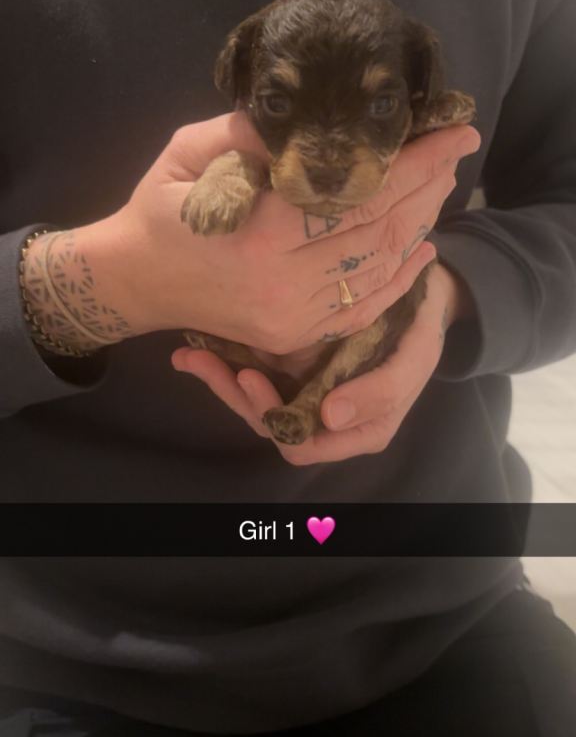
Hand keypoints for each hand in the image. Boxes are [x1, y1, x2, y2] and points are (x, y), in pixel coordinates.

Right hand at [66, 113, 479, 352]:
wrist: (134, 281)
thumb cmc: (159, 209)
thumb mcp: (188, 153)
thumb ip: (247, 135)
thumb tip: (310, 122)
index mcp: (258, 232)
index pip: (357, 192)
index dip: (413, 162)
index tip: (452, 131)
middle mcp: (282, 281)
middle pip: (378, 231)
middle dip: (428, 187)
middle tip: (457, 151)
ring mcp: (291, 316)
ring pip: (376, 269)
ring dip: (419, 226)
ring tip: (442, 187)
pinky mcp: (293, 335)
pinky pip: (360, 307)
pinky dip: (397, 278)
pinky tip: (422, 247)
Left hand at [172, 262, 474, 464]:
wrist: (420, 293)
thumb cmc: (421, 330)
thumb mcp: (414, 359)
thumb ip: (381, 392)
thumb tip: (331, 416)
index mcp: (355, 429)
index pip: (300, 444)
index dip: (271, 418)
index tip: (249, 379)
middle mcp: (323, 416)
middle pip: (267, 422)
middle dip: (231, 394)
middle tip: (201, 361)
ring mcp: (305, 389)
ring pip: (254, 398)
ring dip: (219, 376)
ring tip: (189, 354)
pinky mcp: (293, 363)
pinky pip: (256, 368)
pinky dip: (227, 357)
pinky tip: (198, 341)